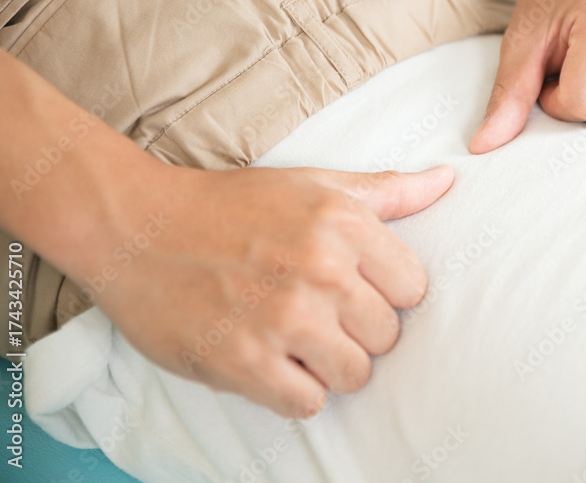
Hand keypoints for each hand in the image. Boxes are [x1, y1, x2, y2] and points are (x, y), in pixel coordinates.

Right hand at [89, 163, 453, 417]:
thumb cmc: (230, 206)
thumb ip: (387, 190)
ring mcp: (284, 318)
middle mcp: (321, 270)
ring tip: (295, 340)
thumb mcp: (314, 184)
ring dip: (330, 366)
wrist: (137, 226)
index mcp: (343, 223)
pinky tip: (271, 362)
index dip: (384, 295)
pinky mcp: (244, 362)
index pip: (413, 289)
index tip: (353, 290)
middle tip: (316, 315)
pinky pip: (309, 403)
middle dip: (357, 331)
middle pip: (388, 337)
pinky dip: (294, 391)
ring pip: (355, 375)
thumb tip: (448, 182)